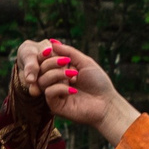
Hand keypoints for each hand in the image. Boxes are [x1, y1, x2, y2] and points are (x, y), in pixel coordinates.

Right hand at [19, 38, 140, 145]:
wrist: (106, 103)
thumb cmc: (98, 82)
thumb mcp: (84, 62)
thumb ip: (68, 52)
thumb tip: (52, 41)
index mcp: (61, 70)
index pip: (45, 60)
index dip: (47, 54)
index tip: (53, 50)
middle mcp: (55, 81)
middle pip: (41, 69)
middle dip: (52, 62)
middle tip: (67, 63)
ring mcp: (55, 94)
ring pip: (43, 80)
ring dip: (57, 74)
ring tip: (73, 75)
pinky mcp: (55, 106)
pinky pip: (48, 93)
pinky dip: (60, 88)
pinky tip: (73, 90)